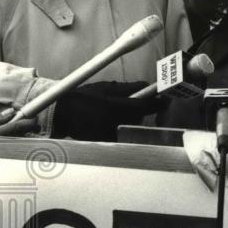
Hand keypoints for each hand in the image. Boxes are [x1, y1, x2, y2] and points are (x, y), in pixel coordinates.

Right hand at [52, 81, 166, 141]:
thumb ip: (128, 88)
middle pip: (138, 117)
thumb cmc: (84, 97)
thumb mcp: (106, 87)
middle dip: (138, 111)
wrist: (61, 114)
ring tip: (111, 113)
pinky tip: (106, 122)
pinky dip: (118, 128)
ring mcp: (111, 134)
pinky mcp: (105, 142)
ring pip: (130, 126)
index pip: (145, 106)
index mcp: (116, 106)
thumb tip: (147, 85)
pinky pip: (120, 135)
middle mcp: (115, 122)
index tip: (166, 101)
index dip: (158, 103)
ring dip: (128, 120)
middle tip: (127, 105)